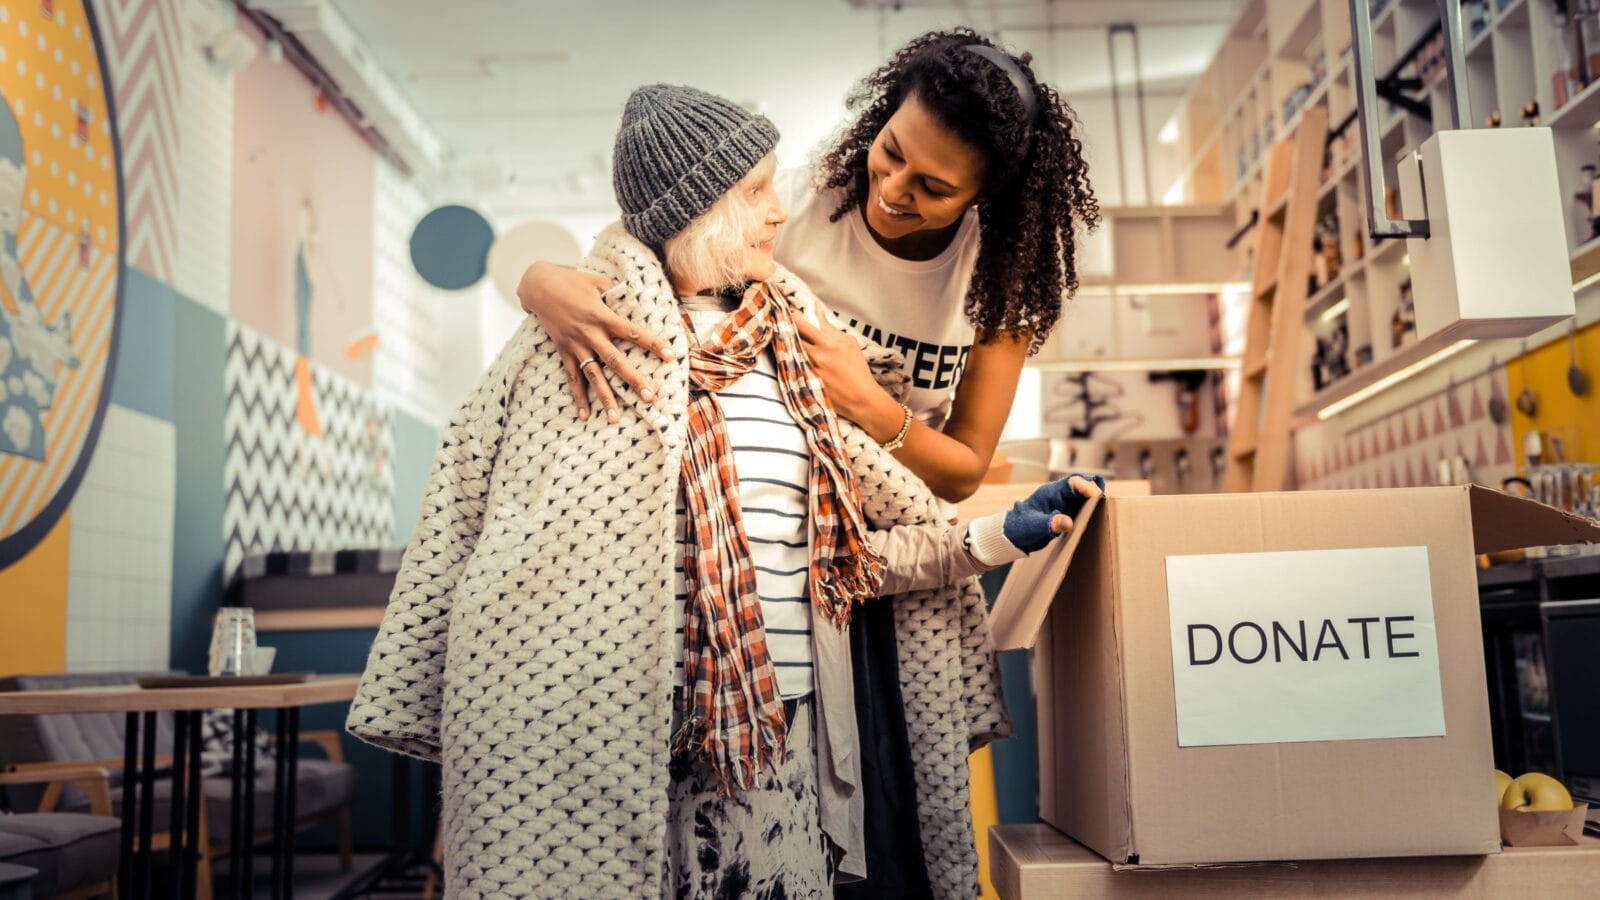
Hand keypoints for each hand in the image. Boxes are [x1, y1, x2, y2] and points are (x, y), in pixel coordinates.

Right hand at [516, 262, 674, 422]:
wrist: (537, 285)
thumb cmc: (570, 280)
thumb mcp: (596, 281)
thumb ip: (615, 293)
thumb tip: (633, 298)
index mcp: (601, 315)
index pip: (632, 332)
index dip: (652, 343)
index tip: (669, 355)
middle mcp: (589, 334)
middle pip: (614, 361)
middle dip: (632, 380)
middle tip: (649, 397)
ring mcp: (575, 345)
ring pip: (593, 376)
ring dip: (605, 397)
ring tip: (615, 418)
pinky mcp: (563, 351)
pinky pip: (572, 378)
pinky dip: (578, 397)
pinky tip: (585, 416)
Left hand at [792, 306, 900, 438]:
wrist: (861, 398)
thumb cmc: (857, 370)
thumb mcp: (848, 343)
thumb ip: (829, 327)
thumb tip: (816, 310)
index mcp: (828, 344)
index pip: (801, 324)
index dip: (791, 316)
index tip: (787, 313)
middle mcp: (816, 357)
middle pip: (790, 337)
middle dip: (783, 329)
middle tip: (778, 324)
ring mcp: (808, 371)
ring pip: (787, 352)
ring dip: (783, 344)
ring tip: (780, 339)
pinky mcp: (805, 384)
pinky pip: (790, 368)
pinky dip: (787, 360)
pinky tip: (785, 356)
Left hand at [1003, 474, 1105, 552]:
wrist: (1011, 535)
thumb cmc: (1019, 527)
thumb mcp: (1033, 526)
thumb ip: (1050, 523)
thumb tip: (1068, 523)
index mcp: (1050, 493)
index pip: (1072, 482)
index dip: (1086, 486)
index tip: (1097, 496)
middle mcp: (1059, 495)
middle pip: (1082, 487)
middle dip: (1095, 492)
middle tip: (1105, 504)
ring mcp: (1063, 504)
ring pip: (1084, 497)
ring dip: (1094, 502)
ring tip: (1105, 512)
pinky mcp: (1065, 514)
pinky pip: (1081, 509)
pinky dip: (1090, 512)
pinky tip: (1096, 520)